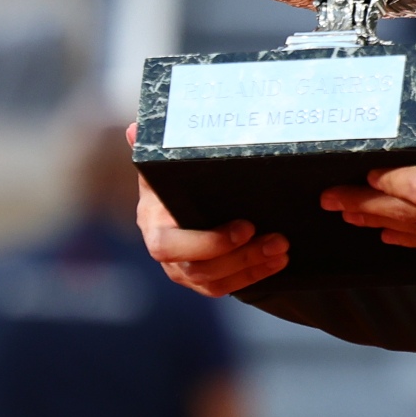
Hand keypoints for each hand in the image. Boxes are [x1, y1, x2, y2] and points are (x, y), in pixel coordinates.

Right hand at [134, 124, 291, 294]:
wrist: (176, 202)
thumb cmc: (171, 181)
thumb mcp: (161, 164)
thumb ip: (150, 149)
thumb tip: (133, 129)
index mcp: (154, 226)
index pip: (170, 246)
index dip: (208, 243)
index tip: (246, 228)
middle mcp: (166, 254)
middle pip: (200, 269)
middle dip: (242, 257)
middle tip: (277, 241)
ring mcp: (183, 271)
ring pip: (216, 283)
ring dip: (253, 268)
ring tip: (282, 249)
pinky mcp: (203, 280)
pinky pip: (227, 287)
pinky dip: (254, 276)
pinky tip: (277, 262)